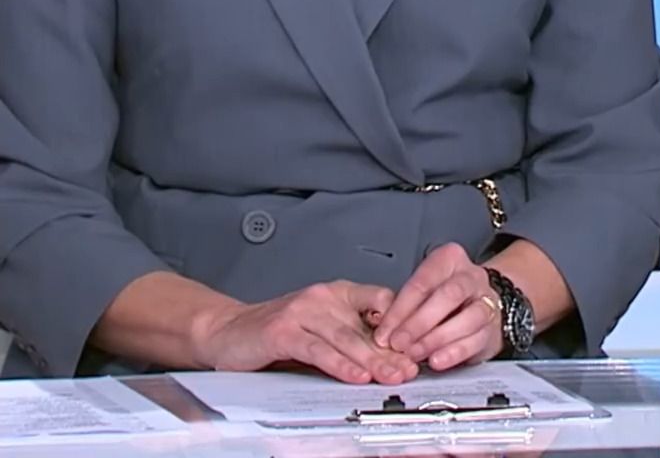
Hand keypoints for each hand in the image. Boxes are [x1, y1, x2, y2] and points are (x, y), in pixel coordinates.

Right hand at [194, 280, 418, 383]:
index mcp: (336, 293)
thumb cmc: (279, 331)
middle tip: (412, 368)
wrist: (229, 330)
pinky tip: (354, 375)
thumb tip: (394, 355)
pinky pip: (317, 349)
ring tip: (392, 375)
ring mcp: (302, 312)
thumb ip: (351, 335)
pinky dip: (339, 364)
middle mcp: (321, 297)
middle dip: (392, 350)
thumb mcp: (321, 327)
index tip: (421, 344)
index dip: (401, 322)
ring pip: (345, 337)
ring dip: (372, 360)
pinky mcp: (282, 331)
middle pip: (365, 325)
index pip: (379, 299)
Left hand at [370, 243, 503, 369]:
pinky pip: (475, 341)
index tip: (384, 330)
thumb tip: (382, 324)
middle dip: (418, 322)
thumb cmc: (446, 295)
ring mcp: (486, 301)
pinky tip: (436, 360)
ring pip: (465, 318)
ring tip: (414, 353)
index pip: (423, 282)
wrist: (484, 303)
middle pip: (447, 296)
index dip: (400, 309)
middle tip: (398, 342)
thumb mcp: (426, 288)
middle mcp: (471, 277)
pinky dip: (453, 352)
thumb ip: (407, 303)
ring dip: (435, 339)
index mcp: (450, 259)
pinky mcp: (492, 328)